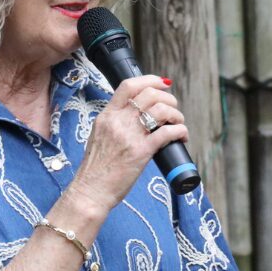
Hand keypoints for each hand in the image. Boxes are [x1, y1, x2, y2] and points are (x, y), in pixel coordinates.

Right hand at [70, 75, 187, 212]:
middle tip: (173, 109)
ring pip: (161, 110)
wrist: (91, 190)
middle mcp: (118, 122)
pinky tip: (181, 137)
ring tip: (178, 124)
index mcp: (106, 116)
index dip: (150, 80)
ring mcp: (129, 136)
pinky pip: (167, 133)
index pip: (128, 85)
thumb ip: (114, 124)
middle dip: (168, 98)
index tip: (162, 84)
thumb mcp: (99, 136)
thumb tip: (134, 117)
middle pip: (149, 94)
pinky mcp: (141, 152)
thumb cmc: (96, 169)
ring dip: (176, 114)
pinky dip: (180, 131)